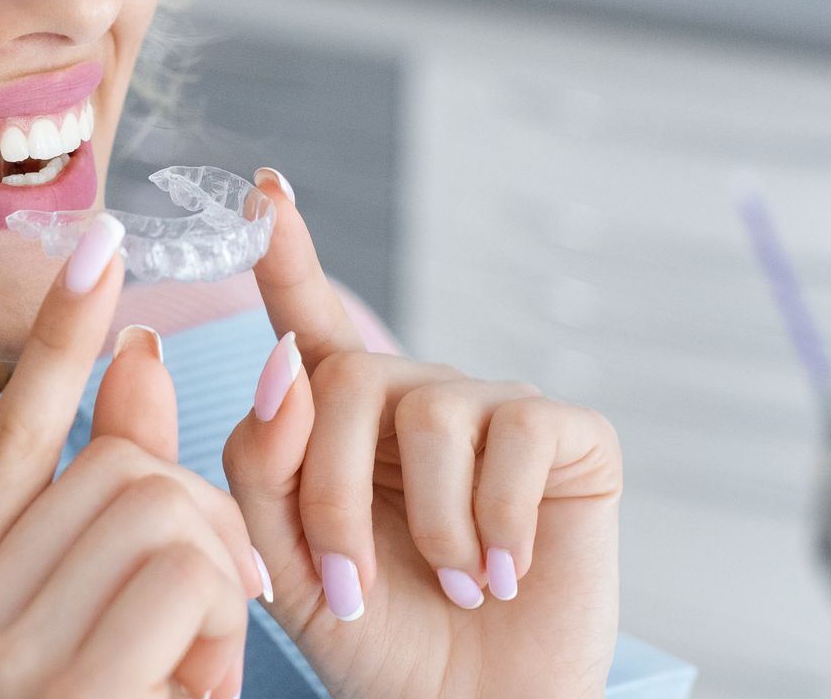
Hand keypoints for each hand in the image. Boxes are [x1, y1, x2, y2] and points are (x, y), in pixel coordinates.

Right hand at [0, 214, 267, 697]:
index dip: (62, 334)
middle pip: (121, 470)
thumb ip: (122, 492)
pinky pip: (187, 575)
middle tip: (198, 626)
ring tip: (186, 675)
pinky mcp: (57, 691)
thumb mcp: (126, 616)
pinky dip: (220, 632)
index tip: (101, 239)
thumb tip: (141, 350)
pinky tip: (189, 694)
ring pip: (163, 509)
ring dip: (217, 586)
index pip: (14, 434)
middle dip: (200, 527)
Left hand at [222, 170, 621, 698]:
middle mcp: (414, 398)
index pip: (307, 321)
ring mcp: (492, 409)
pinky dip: (498, 521)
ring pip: (428, 412)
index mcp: (339, 421)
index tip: (264, 188)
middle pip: (348, 382)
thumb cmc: (380, 641)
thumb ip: (263, 465)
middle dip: (333, 496)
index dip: (286, 253)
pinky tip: (503, 572)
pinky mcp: (567, 435)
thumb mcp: (288, 564)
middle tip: (353, 591)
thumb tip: (282, 366)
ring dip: (427, 525)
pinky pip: (517, 437)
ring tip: (449, 586)